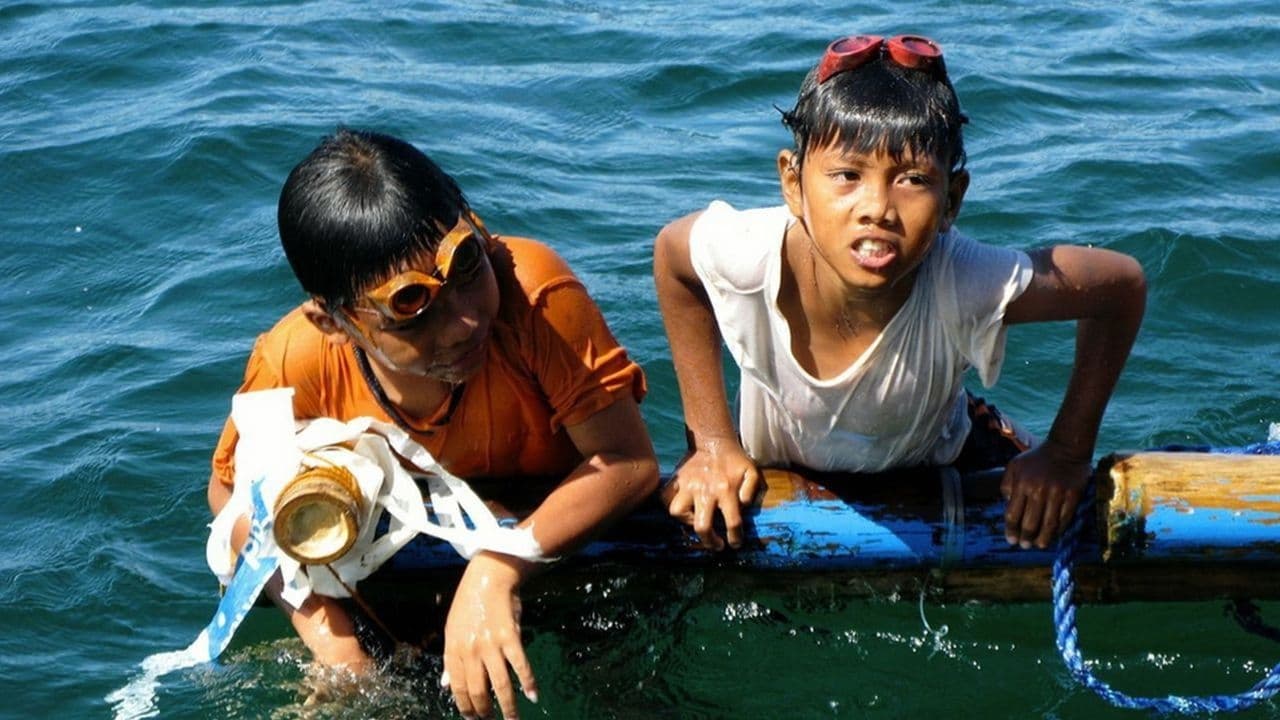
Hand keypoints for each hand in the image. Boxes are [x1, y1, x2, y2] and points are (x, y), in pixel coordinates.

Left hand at [443, 553, 536, 719]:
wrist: (488, 578)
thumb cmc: (469, 603)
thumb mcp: (452, 630)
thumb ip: (450, 660)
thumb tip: (446, 685)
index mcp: (453, 649)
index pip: (457, 687)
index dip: (465, 707)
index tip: (472, 718)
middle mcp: (470, 650)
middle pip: (478, 690)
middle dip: (485, 712)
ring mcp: (491, 645)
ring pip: (500, 685)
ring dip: (507, 707)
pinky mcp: (511, 638)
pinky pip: (521, 666)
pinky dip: (528, 682)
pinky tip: (533, 696)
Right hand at [663, 440, 759, 549]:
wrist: (713, 441)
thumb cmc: (734, 459)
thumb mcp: (751, 471)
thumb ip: (752, 488)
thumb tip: (744, 505)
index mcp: (726, 490)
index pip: (732, 522)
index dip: (735, 538)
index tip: (734, 544)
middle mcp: (704, 490)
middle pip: (702, 526)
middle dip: (710, 541)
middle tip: (716, 544)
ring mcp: (687, 486)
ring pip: (677, 512)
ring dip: (686, 522)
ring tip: (696, 522)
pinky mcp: (676, 481)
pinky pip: (666, 498)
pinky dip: (672, 506)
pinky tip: (684, 510)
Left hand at [1000, 440, 1091, 548]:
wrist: (1066, 448)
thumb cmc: (1036, 458)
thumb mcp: (1015, 466)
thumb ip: (1007, 485)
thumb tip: (1007, 507)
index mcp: (1022, 483)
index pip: (1013, 514)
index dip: (1011, 530)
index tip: (1011, 540)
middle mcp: (1039, 490)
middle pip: (1030, 523)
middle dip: (1026, 538)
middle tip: (1025, 546)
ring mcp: (1057, 493)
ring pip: (1049, 524)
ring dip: (1043, 538)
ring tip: (1039, 545)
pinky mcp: (1073, 495)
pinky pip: (1065, 518)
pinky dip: (1059, 530)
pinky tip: (1054, 535)